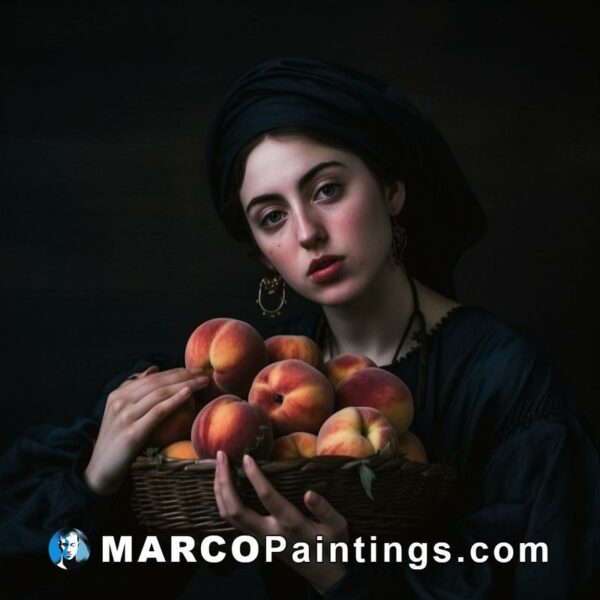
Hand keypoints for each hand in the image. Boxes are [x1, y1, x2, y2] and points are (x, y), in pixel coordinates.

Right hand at [84, 365, 208, 495]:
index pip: (152, 378)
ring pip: (159, 393)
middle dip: (183, 375)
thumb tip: (154, 368)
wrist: (99, 472)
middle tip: (203, 373)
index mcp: (118, 395)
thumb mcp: (121, 413)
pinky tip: (188, 393)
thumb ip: (135, 390)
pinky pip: (157, 412)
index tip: (195, 370)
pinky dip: (174, 400)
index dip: (175, 371)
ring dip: (184, 384)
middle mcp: (120, 402)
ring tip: (203, 382)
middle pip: (158, 383)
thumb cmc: (116, 443)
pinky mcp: (131, 433)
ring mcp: (125, 417)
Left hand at [214, 451, 349, 593]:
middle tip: (221, 455)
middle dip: (224, 482)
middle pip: (236, 510)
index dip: (255, 477)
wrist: (323, 574)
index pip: (268, 498)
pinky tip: (222, 484)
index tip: (247, 457)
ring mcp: (259, 538)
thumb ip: (325, 509)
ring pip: (229, 516)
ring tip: (218, 465)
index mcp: (291, 526)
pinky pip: (232, 520)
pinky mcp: (256, 539)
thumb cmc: (332, 546)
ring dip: (219, 490)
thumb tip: (309, 493)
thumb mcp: (338, 527)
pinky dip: (222, 500)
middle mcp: (269, 533)